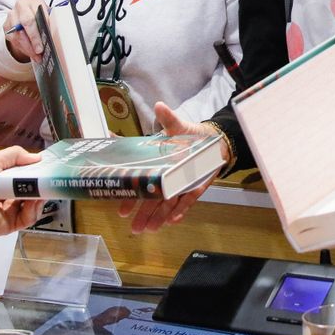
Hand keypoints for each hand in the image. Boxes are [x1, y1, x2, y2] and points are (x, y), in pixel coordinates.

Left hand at [0, 146, 44, 239]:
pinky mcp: (12, 224)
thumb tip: (37, 157)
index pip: (27, 177)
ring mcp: (11, 211)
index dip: (38, 172)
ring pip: (34, 205)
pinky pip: (29, 218)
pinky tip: (32, 201)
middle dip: (42, 185)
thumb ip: (15, 155)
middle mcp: (9, 196)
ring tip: (41, 189)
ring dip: (40, 197)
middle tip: (50, 179)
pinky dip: (34, 209)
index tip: (48, 168)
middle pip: (33, 191)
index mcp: (4, 181)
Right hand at [4, 0, 45, 63]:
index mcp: (34, 1)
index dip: (43, 26)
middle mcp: (21, 6)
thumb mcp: (46, 14)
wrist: (24, 13)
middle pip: (27, 22)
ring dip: (28, 48)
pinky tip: (30, 53)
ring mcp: (12, 15)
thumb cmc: (38, 15)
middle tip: (40, 50)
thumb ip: (50, 21)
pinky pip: (13, 39)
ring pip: (18, 34)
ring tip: (37, 56)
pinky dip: (23, 48)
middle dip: (34, 38)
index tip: (47, 38)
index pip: (39, 13)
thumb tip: (56, 35)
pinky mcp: (6, 26)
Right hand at [112, 102, 219, 233]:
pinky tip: (173, 221)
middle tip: (134, 229)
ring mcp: (180, 186)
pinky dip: (181, 210)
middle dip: (143, 214)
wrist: (213, 140)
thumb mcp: (177, 126)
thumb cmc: (190, 135)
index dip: (131, 197)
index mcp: (156, 166)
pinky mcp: (195, 188)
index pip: (140, 184)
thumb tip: (159, 106)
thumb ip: (168, 119)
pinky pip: (187, 201)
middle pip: (152, 200)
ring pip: (167, 205)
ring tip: (150, 229)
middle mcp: (166, 179)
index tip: (121, 210)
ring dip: (159, 217)